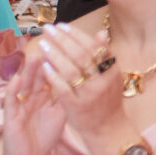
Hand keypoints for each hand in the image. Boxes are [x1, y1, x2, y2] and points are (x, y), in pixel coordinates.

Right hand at [0, 44, 71, 154]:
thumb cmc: (44, 135)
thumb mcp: (60, 112)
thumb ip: (67, 95)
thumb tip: (84, 78)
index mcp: (44, 94)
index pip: (52, 73)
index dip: (60, 60)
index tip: (70, 46)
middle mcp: (31, 95)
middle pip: (39, 74)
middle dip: (46, 59)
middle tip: (53, 43)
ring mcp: (19, 104)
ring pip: (24, 83)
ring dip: (28, 70)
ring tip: (35, 55)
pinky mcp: (9, 116)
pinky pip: (10, 101)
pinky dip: (12, 90)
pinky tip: (16, 79)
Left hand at [32, 18, 135, 147]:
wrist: (109, 129)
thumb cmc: (108, 100)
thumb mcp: (111, 76)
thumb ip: (105, 56)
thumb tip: (101, 33)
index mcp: (111, 70)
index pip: (93, 47)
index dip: (76, 35)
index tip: (62, 25)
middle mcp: (102, 81)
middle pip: (81, 55)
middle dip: (63, 40)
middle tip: (48, 29)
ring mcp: (89, 94)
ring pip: (71, 70)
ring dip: (55, 55)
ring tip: (43, 44)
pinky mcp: (76, 107)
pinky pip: (62, 88)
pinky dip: (53, 76)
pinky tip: (44, 66)